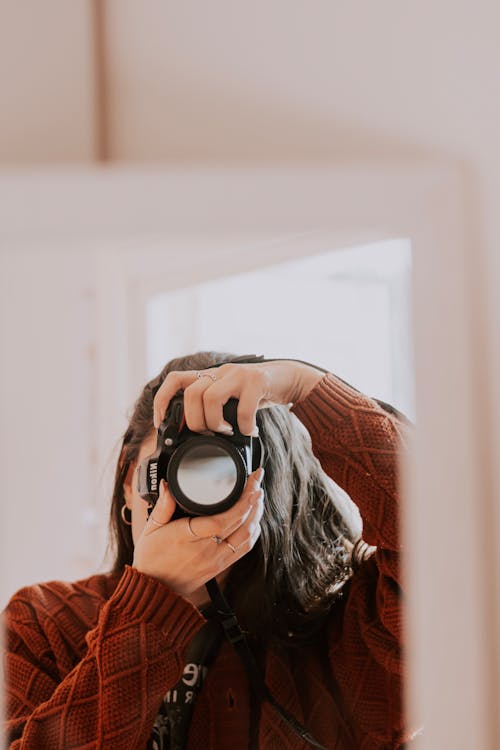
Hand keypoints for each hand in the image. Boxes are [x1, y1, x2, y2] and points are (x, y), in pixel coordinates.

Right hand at [132, 469, 264, 603]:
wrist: (155, 589)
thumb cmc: (152, 559)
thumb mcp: (151, 530)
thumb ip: (162, 506)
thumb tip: (167, 485)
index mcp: (189, 538)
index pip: (223, 520)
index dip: (241, 503)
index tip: (250, 485)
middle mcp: (207, 550)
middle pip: (240, 525)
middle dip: (253, 501)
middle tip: (257, 482)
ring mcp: (216, 560)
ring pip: (246, 537)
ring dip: (256, 516)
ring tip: (258, 496)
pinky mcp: (221, 566)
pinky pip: (244, 549)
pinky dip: (253, 532)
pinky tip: (254, 519)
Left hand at [153, 360, 323, 433]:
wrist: (289, 379)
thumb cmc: (257, 393)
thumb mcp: (231, 397)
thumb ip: (214, 407)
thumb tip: (196, 432)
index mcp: (211, 376)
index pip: (175, 379)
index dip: (162, 400)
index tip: (162, 424)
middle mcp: (221, 372)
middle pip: (191, 393)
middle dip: (196, 421)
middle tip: (209, 433)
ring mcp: (238, 374)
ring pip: (210, 397)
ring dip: (216, 422)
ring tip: (228, 431)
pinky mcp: (257, 380)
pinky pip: (243, 407)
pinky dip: (245, 426)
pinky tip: (251, 431)